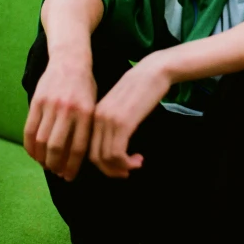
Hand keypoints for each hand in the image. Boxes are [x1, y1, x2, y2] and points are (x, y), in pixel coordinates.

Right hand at [23, 53, 96, 181]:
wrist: (70, 60)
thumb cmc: (85, 86)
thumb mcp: (93, 105)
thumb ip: (87, 128)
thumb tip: (81, 158)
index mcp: (86, 112)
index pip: (78, 147)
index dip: (73, 166)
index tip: (70, 176)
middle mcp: (68, 109)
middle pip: (57, 147)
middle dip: (56, 165)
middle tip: (57, 173)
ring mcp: (51, 105)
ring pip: (42, 140)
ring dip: (42, 158)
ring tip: (46, 165)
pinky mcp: (37, 101)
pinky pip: (29, 129)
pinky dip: (30, 146)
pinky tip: (34, 154)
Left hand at [89, 59, 170, 177]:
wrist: (153, 71)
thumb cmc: (141, 87)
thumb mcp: (120, 105)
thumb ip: (112, 122)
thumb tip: (113, 146)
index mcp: (94, 114)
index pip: (90, 148)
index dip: (103, 164)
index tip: (119, 168)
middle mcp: (97, 118)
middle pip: (95, 157)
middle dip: (110, 170)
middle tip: (126, 173)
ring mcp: (109, 120)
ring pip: (106, 158)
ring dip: (121, 168)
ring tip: (136, 164)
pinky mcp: (122, 123)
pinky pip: (117, 154)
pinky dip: (127, 163)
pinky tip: (139, 159)